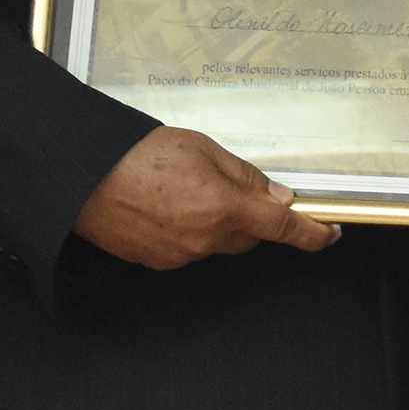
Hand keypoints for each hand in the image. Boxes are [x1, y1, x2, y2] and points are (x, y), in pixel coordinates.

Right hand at [74, 125, 340, 269]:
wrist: (80, 176)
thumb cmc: (136, 154)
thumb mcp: (201, 147)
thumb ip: (244, 176)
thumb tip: (276, 197)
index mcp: (223, 208)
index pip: (280, 227)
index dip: (310, 234)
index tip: (328, 234)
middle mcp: (205, 240)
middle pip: (248, 236)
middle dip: (249, 215)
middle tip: (227, 185)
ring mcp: (180, 256)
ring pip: (217, 243)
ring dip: (215, 222)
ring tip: (182, 189)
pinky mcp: (158, 262)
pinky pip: (189, 249)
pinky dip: (189, 231)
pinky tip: (165, 206)